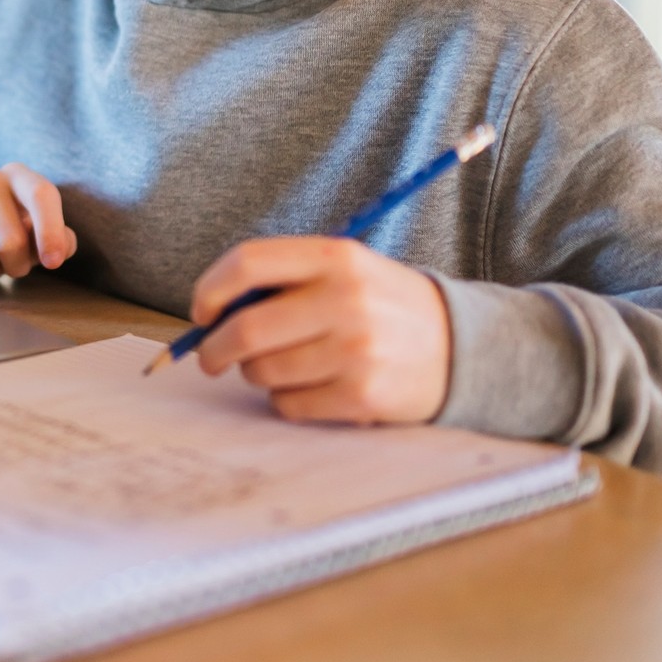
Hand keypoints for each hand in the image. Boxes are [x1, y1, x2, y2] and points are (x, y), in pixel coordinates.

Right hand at [0, 163, 77, 283]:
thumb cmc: (0, 231)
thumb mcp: (34, 233)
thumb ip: (58, 240)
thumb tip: (62, 248)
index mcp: (16, 176)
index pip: (41, 195)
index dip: (51, 232)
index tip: (52, 263)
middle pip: (10, 239)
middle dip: (14, 266)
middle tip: (9, 267)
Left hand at [190, 236, 450, 423]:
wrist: (460, 346)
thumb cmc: (381, 305)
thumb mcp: (344, 270)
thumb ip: (284, 280)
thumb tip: (211, 313)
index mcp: (336, 255)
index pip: (247, 262)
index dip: (210, 289)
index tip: (201, 312)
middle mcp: (346, 299)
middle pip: (245, 329)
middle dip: (213, 349)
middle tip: (210, 358)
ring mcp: (355, 350)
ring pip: (263, 372)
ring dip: (257, 374)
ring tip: (285, 365)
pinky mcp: (362, 395)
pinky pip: (288, 405)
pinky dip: (286, 401)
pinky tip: (312, 387)